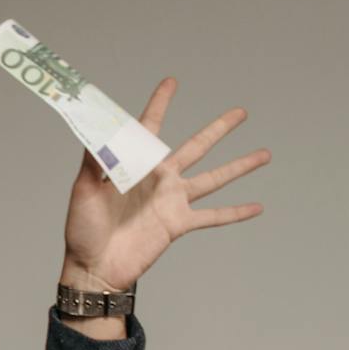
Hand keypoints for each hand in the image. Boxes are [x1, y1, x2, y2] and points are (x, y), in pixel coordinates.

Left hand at [60, 78, 268, 290]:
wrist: (93, 267)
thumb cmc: (82, 229)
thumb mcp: (84, 190)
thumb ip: (94, 161)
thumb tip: (98, 132)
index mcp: (136, 166)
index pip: (150, 128)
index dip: (161, 104)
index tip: (172, 82)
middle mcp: (159, 179)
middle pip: (196, 147)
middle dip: (219, 129)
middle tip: (241, 112)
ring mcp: (172, 201)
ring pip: (214, 178)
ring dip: (240, 166)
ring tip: (265, 154)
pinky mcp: (178, 225)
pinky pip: (213, 217)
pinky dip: (235, 212)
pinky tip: (257, 207)